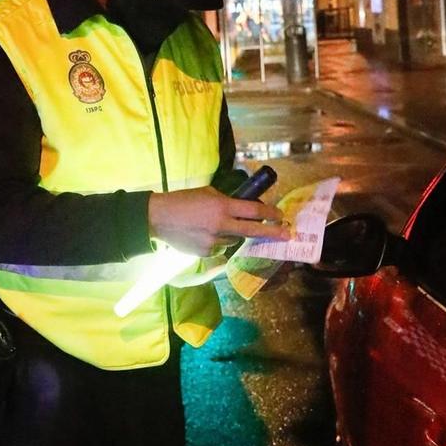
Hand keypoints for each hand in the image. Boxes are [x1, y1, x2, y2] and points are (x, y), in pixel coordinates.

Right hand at [147, 186, 291, 259]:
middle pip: (252, 230)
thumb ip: (226, 201)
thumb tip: (243, 208)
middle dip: (271, 232)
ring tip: (215, 225)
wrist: (159, 218)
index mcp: (222, 206)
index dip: (269, 213)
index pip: (253, 210)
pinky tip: (204, 234)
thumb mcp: (207, 193)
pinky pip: (220, 247)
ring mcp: (214, 241)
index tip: (281, 216)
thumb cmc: (183, 200)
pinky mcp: (206, 252)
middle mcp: (221, 225)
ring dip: (233, 233)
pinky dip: (218, 241)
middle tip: (286, 234)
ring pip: (234, 239)